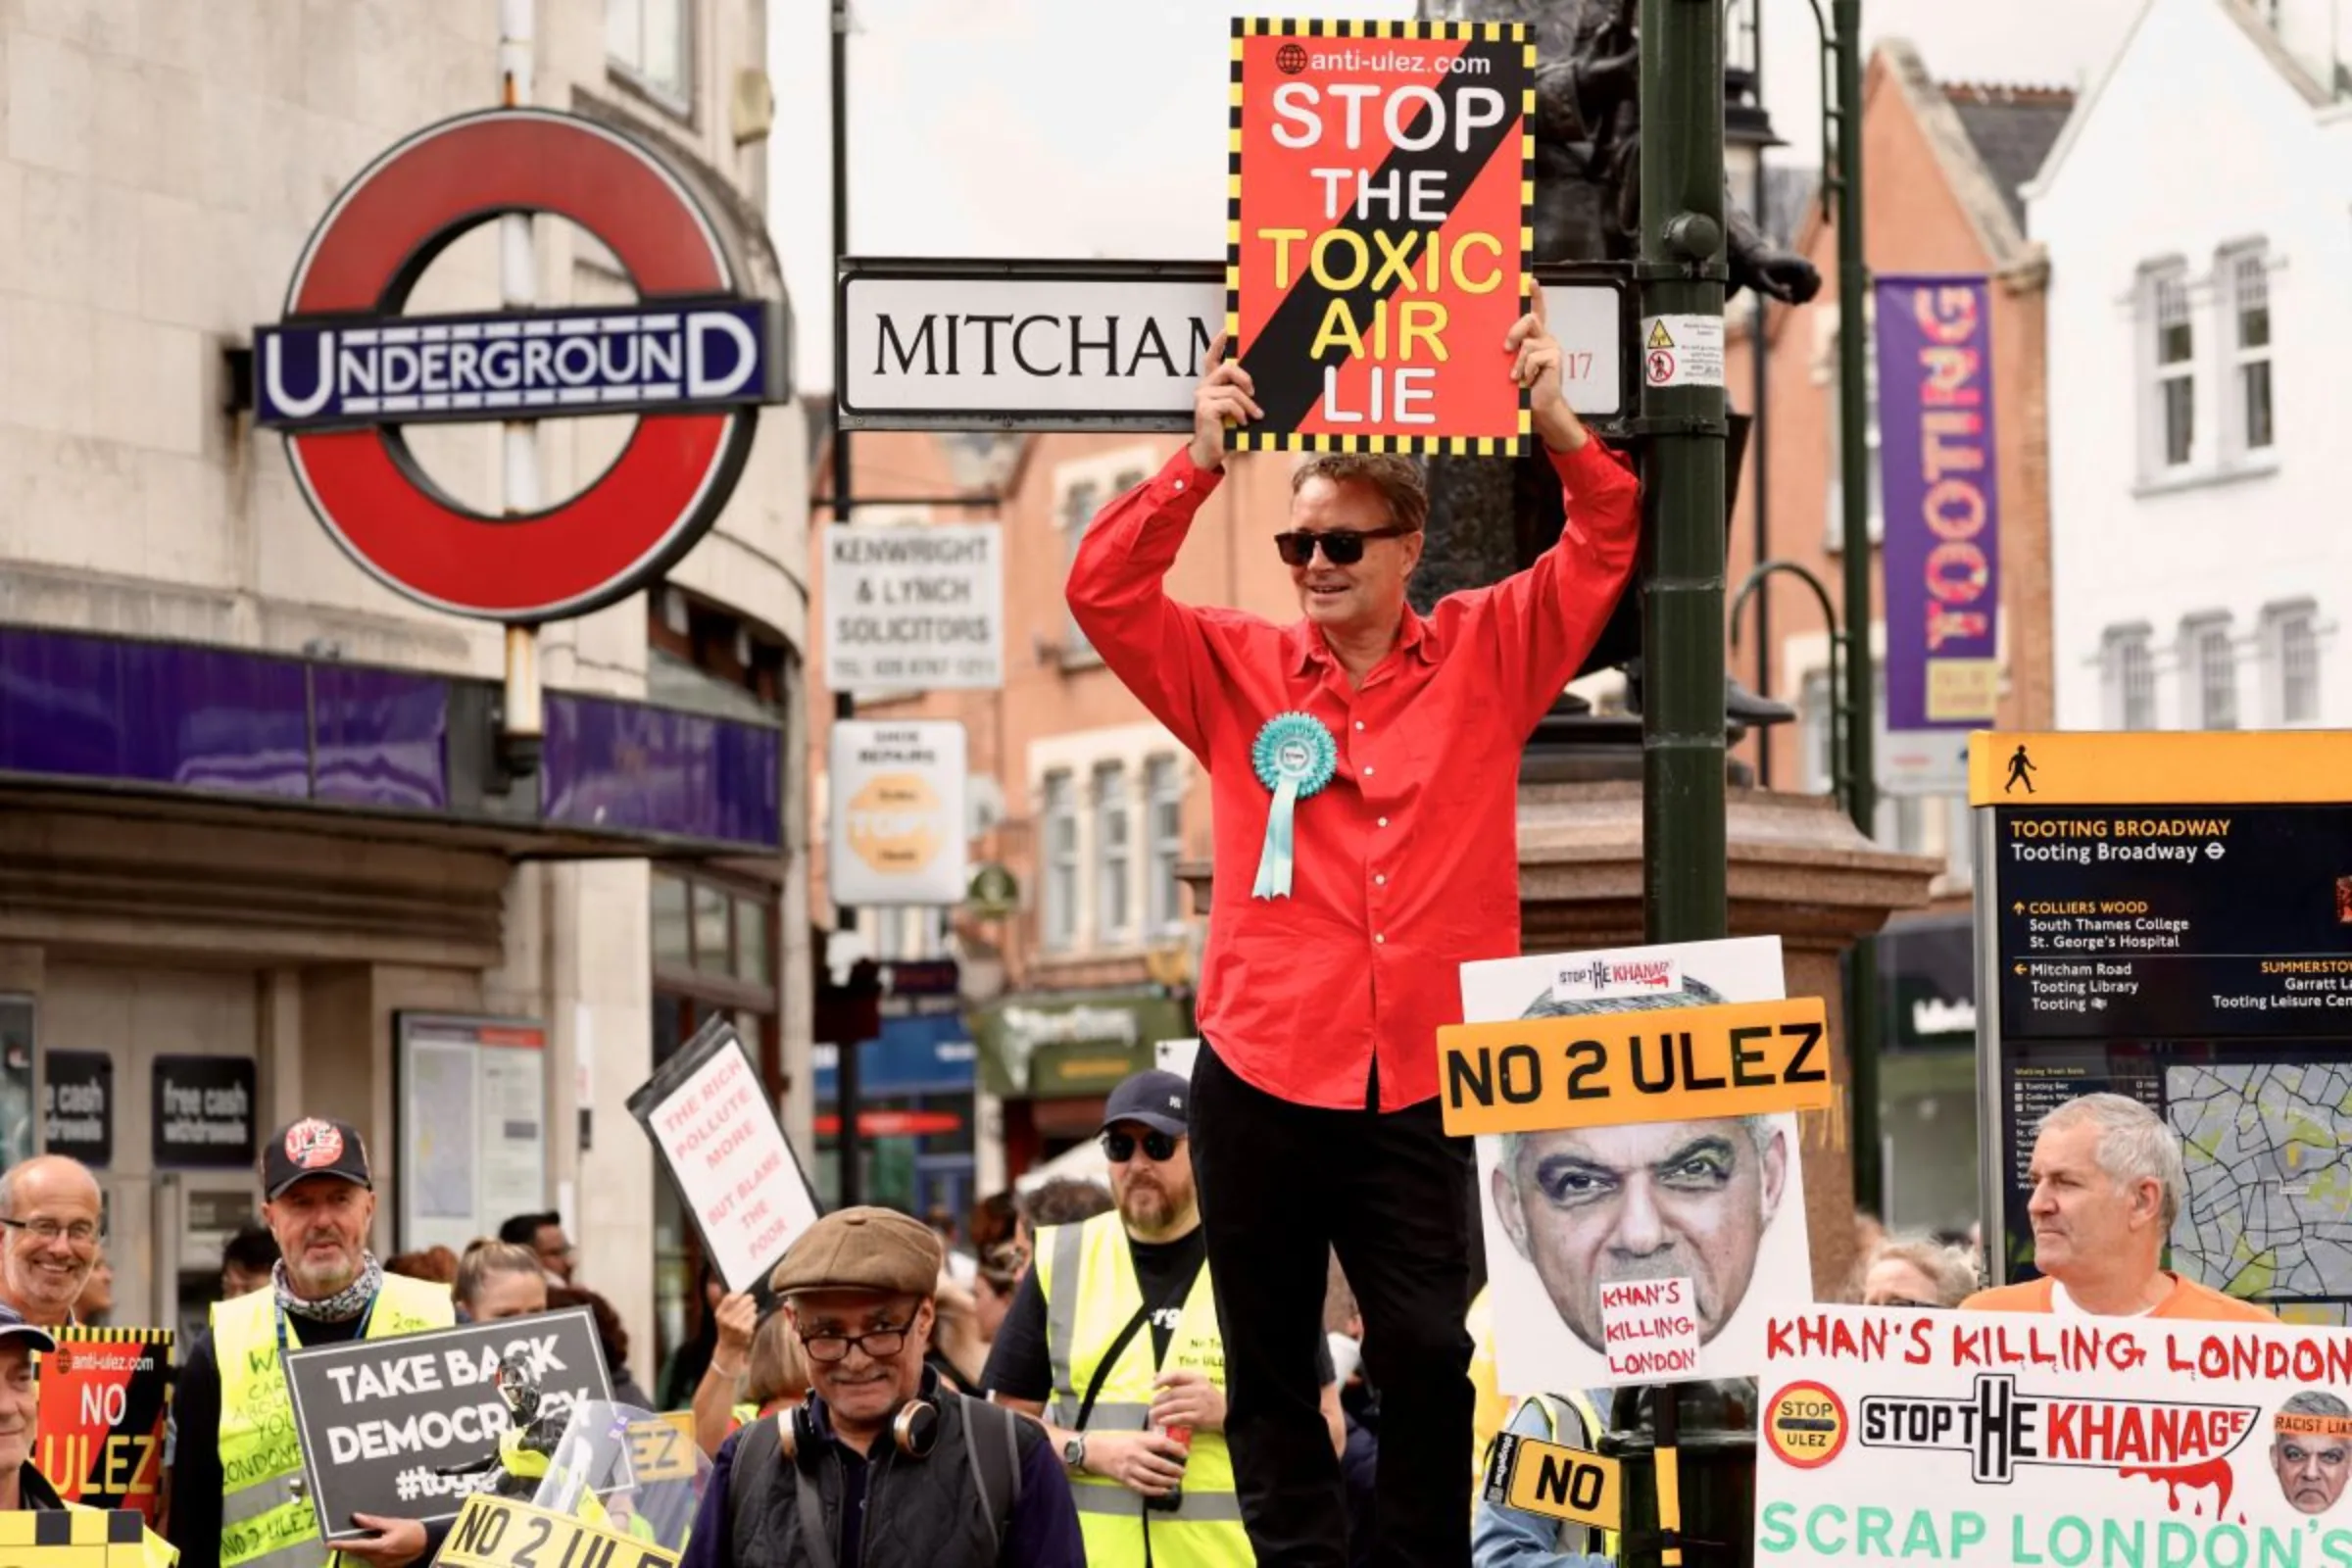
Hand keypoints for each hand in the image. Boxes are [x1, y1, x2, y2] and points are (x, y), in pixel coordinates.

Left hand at [340, 1515, 428, 1567]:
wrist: (429, 1543)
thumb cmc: (413, 1531)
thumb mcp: (394, 1523)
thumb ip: (374, 1522)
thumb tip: (356, 1517)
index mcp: (380, 1547)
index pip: (356, 1546)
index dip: (342, 1545)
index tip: (329, 1543)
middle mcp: (379, 1559)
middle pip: (359, 1552)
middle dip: (352, 1544)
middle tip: (346, 1536)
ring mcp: (382, 1564)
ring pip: (365, 1555)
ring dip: (362, 1547)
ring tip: (369, 1537)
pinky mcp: (386, 1566)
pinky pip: (373, 1558)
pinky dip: (371, 1551)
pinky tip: (378, 1543)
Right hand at [713, 1290, 757, 1360]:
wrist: (729, 1348)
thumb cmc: (726, 1328)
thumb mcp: (720, 1315)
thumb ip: (719, 1300)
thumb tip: (713, 1284)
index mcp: (719, 1313)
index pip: (731, 1296)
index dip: (739, 1294)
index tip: (741, 1296)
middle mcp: (727, 1319)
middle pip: (745, 1300)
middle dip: (749, 1300)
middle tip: (748, 1303)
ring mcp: (737, 1325)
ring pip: (751, 1308)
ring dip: (752, 1310)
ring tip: (746, 1316)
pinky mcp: (746, 1330)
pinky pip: (754, 1316)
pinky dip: (754, 1318)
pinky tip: (749, 1323)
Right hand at [1082, 1429, 1189, 1497]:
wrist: (1097, 1451)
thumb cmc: (1119, 1441)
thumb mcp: (1135, 1435)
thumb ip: (1151, 1440)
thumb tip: (1171, 1445)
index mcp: (1139, 1441)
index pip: (1161, 1443)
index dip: (1175, 1449)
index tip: (1185, 1453)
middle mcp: (1136, 1455)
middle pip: (1159, 1464)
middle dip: (1173, 1469)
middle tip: (1183, 1472)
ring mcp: (1130, 1469)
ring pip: (1152, 1478)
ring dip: (1166, 1481)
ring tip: (1176, 1482)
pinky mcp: (1125, 1479)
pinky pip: (1142, 1487)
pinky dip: (1155, 1490)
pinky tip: (1164, 1491)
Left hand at [1149, 1370, 1226, 1434]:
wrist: (1228, 1413)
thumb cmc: (1209, 1398)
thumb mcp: (1197, 1384)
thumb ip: (1177, 1381)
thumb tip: (1155, 1376)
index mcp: (1197, 1378)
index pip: (1177, 1375)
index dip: (1162, 1380)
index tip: (1152, 1387)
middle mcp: (1198, 1389)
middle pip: (1173, 1393)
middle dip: (1159, 1399)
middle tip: (1151, 1405)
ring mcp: (1199, 1403)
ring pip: (1175, 1406)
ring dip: (1161, 1411)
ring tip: (1152, 1414)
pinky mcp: (1200, 1417)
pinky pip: (1181, 1417)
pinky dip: (1169, 1419)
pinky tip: (1162, 1421)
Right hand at [1190, 333, 1261, 471]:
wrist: (1210, 453)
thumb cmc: (1226, 432)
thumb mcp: (1236, 409)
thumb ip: (1242, 395)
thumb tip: (1258, 387)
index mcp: (1212, 384)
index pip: (1212, 357)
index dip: (1219, 342)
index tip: (1227, 328)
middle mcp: (1204, 387)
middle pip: (1227, 368)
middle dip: (1245, 378)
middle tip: (1254, 391)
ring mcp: (1203, 397)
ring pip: (1233, 390)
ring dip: (1249, 405)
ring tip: (1255, 416)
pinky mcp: (1205, 408)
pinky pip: (1230, 403)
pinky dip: (1241, 413)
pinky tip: (1242, 423)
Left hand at [1507, 287, 1589, 453]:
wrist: (1539, 405)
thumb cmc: (1523, 387)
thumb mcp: (1513, 364)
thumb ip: (1511, 350)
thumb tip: (1498, 344)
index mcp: (1535, 337)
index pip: (1537, 311)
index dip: (1536, 295)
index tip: (1531, 281)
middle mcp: (1545, 338)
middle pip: (1530, 318)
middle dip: (1514, 332)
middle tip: (1506, 349)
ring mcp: (1551, 346)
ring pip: (1527, 343)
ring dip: (1518, 364)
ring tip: (1518, 378)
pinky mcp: (1555, 356)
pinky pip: (1534, 357)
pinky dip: (1527, 371)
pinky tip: (1530, 380)